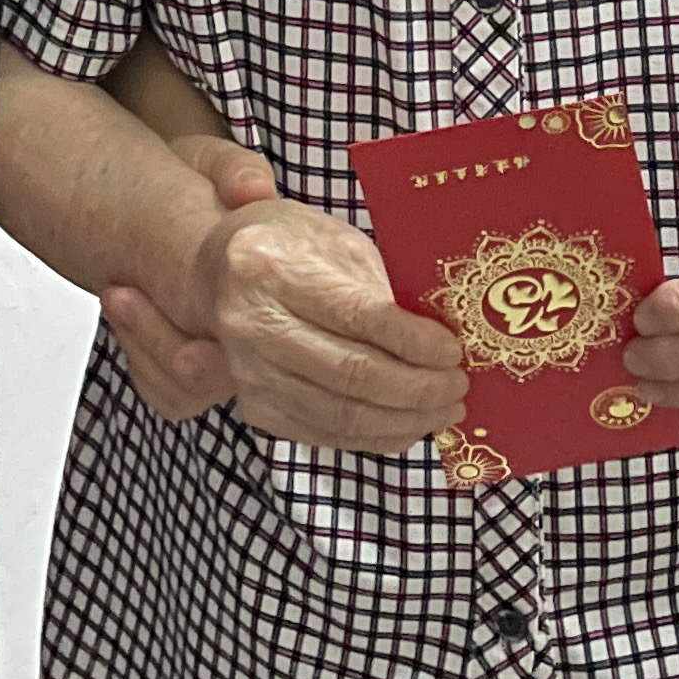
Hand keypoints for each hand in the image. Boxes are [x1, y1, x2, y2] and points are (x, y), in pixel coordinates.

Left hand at [99, 136, 274, 420]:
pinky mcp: (197, 377)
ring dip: (144, 346)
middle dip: (162, 340)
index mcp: (293, 289)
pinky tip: (124, 310)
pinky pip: (169, 394)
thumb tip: (251, 189)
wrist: (185, 207)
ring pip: (190, 390)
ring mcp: (232, 360)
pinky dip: (139, 357)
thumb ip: (234, 170)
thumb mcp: (213, 162)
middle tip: (121, 292)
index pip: (275, 342)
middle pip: (221, 376)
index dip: (224, 353)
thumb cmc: (209, 184)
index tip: (185, 340)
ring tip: (116, 294)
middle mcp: (269, 336)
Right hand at [163, 177, 467, 451]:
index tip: (454, 351)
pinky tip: (410, 426)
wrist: (220, 274)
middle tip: (459, 386)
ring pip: (341, 414)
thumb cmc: (292, 249)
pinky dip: (375, 437)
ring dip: (404, 420)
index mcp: (269, 266)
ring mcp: (248, 373)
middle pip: (351, 373)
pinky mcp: (255, 408)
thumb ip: (379, 287)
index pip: (358, 315)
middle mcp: (250, 323)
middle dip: (418, 388)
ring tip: (445, 411)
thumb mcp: (335, 241)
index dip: (413, 341)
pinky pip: (326, 434)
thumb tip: (440, 341)